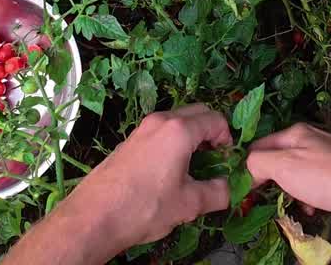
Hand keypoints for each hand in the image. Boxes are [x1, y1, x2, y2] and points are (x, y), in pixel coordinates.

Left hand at [4, 104, 233, 264]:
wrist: (93, 217)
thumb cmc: (144, 207)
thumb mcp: (189, 204)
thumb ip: (220, 192)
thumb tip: (236, 187)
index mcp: (178, 130)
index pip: (216, 119)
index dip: (229, 138)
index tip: (229, 161)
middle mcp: (159, 121)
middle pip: (197, 113)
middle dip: (212, 132)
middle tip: (216, 160)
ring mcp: (141, 129)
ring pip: (177, 121)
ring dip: (192, 136)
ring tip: (195, 167)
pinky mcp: (129, 141)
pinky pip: (160, 132)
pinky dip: (173, 142)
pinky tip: (170, 171)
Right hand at [246, 124, 330, 264]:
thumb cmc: (328, 177)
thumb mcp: (284, 165)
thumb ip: (258, 162)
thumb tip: (247, 168)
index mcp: (296, 133)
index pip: (259, 147)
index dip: (248, 168)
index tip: (243, 191)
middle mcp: (311, 143)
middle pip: (278, 162)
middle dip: (270, 183)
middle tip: (265, 202)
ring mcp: (328, 161)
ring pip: (296, 177)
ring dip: (290, 194)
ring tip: (291, 207)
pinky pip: (314, 189)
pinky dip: (309, 199)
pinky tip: (313, 210)